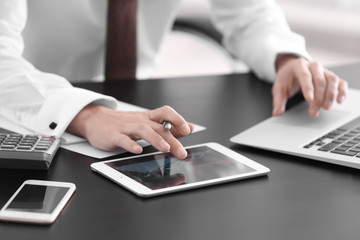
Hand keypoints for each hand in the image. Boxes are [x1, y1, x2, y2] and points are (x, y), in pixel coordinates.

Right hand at [66, 104, 193, 158]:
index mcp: (148, 117)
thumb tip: (189, 128)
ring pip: (143, 130)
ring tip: (165, 148)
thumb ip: (168, 127)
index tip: (187, 130)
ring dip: (155, 139)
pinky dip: (130, 144)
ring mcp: (126, 127)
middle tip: (182, 152)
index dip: (177, 119)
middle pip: (158, 127)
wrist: (95, 119)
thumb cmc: (124, 123)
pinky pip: (122, 139)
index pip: (166, 113)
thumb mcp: (146, 123)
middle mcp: (139, 121)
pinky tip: (137, 150)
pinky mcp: (113, 135)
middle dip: (172, 139)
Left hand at [272, 54, 347, 116]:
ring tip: (326, 107)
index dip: (308, 87)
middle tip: (314, 111)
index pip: (305, 75)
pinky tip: (339, 100)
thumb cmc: (286, 78)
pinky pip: (340, 82)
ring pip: (332, 80)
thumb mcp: (279, 88)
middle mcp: (313, 66)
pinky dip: (342, 91)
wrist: (292, 68)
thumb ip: (278, 100)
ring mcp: (323, 70)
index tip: (309, 99)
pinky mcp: (330, 76)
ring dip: (330, 95)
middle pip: (319, 80)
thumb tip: (277, 113)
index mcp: (299, 66)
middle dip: (318, 97)